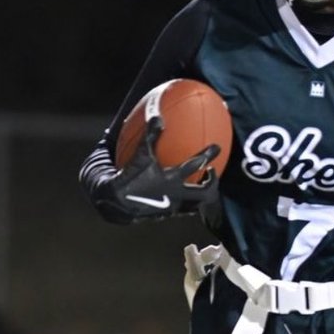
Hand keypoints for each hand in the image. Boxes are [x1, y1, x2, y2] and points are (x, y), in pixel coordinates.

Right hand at [101, 116, 220, 221]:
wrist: (116, 204)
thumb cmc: (128, 178)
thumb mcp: (140, 155)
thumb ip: (150, 136)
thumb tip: (158, 117)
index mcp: (172, 180)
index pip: (195, 165)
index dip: (207, 155)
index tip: (216, 148)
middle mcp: (176, 196)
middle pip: (205, 195)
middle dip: (212, 184)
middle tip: (212, 173)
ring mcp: (171, 209)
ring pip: (194, 206)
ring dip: (200, 196)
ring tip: (199, 186)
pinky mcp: (163, 216)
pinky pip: (180, 210)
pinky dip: (183, 202)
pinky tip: (176, 196)